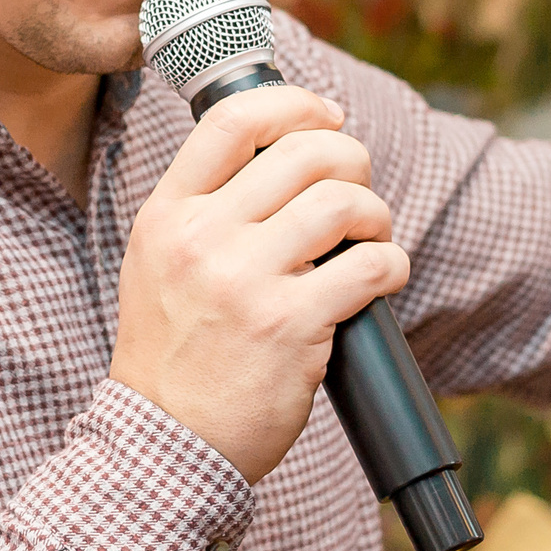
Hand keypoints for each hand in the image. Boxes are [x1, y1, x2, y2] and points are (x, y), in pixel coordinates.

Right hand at [112, 85, 409, 482]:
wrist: (164, 445)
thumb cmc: (174, 356)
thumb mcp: (158, 264)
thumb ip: (205, 210)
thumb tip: (283, 153)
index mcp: (168, 216)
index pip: (234, 120)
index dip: (295, 105)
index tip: (328, 117)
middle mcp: (203, 239)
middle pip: (306, 153)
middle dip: (352, 162)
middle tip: (359, 194)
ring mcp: (247, 281)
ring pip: (344, 203)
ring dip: (376, 215)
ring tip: (372, 239)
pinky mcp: (292, 326)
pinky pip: (370, 267)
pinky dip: (392, 265)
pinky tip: (383, 279)